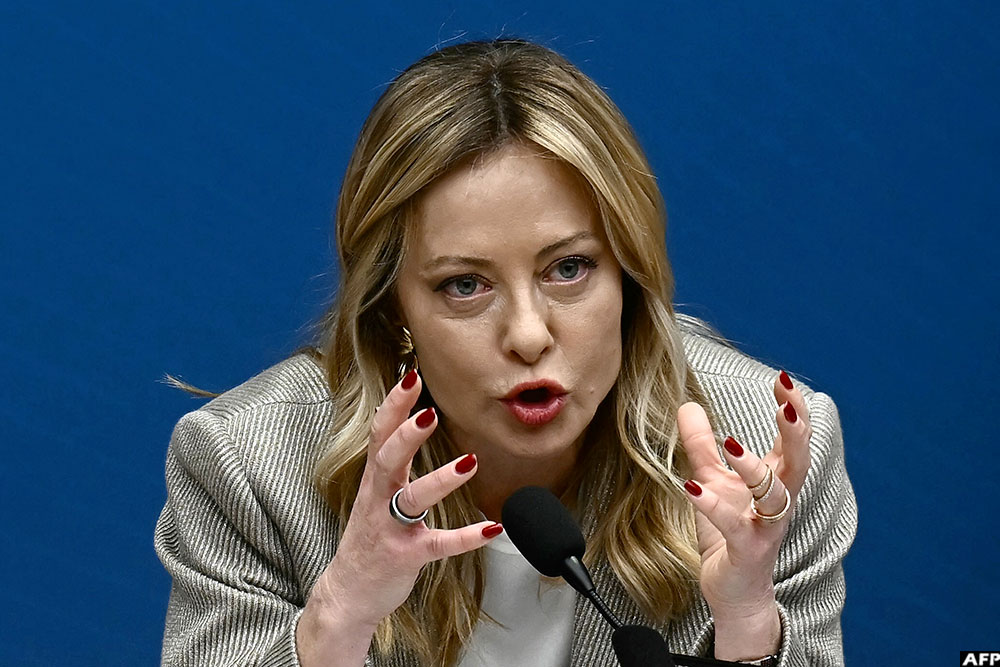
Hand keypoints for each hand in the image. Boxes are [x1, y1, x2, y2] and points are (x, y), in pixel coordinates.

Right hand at [297, 370, 499, 665]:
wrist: (348, 592)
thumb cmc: (369, 537)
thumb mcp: (375, 493)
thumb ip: (392, 458)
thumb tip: (408, 417)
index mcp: (375, 480)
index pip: (380, 434)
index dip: (394, 405)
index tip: (411, 376)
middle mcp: (378, 500)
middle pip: (388, 459)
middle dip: (408, 434)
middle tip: (430, 411)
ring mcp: (390, 528)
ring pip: (413, 499)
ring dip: (441, 480)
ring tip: (470, 462)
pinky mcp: (405, 556)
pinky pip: (437, 544)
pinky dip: (465, 537)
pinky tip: (492, 528)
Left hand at [677, 371, 811, 659]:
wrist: (734, 591)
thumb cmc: (729, 533)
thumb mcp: (712, 481)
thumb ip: (701, 446)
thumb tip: (687, 404)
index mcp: (775, 482)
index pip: (793, 441)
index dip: (792, 410)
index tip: (783, 379)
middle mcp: (777, 503)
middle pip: (798, 462)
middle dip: (795, 431)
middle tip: (785, 402)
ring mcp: (765, 528)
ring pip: (773, 496)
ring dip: (754, 468)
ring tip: (731, 443)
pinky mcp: (746, 551)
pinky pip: (733, 527)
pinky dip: (713, 506)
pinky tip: (691, 488)